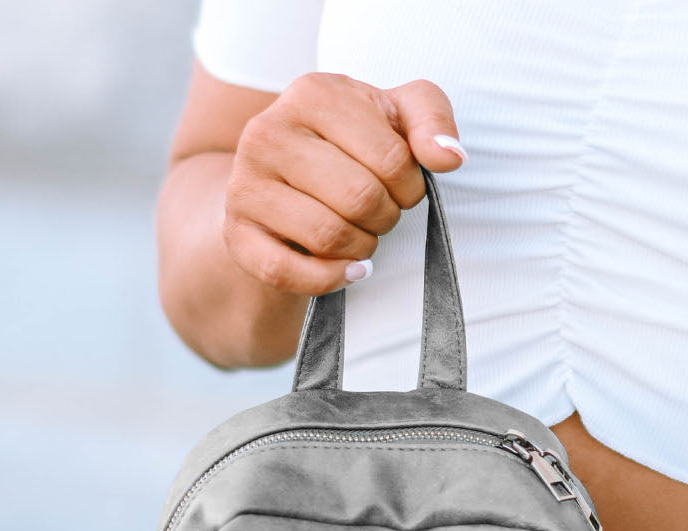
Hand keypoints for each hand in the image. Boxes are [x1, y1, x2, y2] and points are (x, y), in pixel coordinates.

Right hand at [222, 72, 465, 293]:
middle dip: (386, 218)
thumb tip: (450, 157)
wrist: (285, 183)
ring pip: (327, 235)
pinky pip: (288, 271)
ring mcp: (245, 185)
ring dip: (362, 247)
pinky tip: (350, 269)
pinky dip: (331, 279)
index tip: (403, 187)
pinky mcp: (236, 235)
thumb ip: (431, 121)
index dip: (411, 186)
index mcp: (312, 94)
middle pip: (359, 198)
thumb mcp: (397, 117)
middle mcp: (268, 132)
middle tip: (382, 215)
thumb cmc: (352, 146)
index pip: (391, 158)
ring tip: (363, 235)